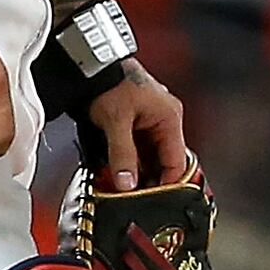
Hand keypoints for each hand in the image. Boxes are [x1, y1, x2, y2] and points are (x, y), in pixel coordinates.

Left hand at [82, 61, 186, 190]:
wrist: (92, 66)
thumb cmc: (111, 82)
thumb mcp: (116, 122)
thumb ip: (122, 155)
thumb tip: (127, 184)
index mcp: (169, 118)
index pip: (177, 162)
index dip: (167, 185)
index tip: (153, 203)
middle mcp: (164, 121)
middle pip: (163, 162)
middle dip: (149, 181)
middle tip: (134, 199)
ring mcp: (150, 123)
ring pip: (149, 159)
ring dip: (137, 173)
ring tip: (123, 190)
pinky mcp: (135, 125)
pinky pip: (137, 151)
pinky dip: (129, 164)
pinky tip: (117, 175)